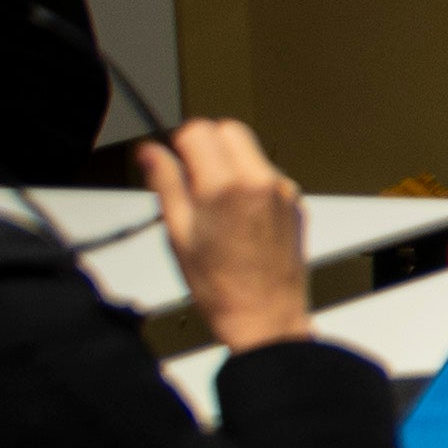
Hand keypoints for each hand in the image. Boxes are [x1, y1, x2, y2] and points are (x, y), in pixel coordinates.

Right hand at [142, 117, 316, 354]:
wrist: (266, 317)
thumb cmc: (221, 287)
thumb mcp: (178, 233)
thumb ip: (166, 184)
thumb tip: (151, 152)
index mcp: (227, 186)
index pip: (200, 129)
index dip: (180, 143)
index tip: (172, 161)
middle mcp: (261, 181)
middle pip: (230, 129)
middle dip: (206, 145)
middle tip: (191, 179)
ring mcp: (284, 191)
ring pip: (251, 151)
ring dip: (229, 164)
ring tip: (215, 205)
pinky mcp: (296, 203)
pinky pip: (267, 176)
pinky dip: (250, 183)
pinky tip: (238, 217)